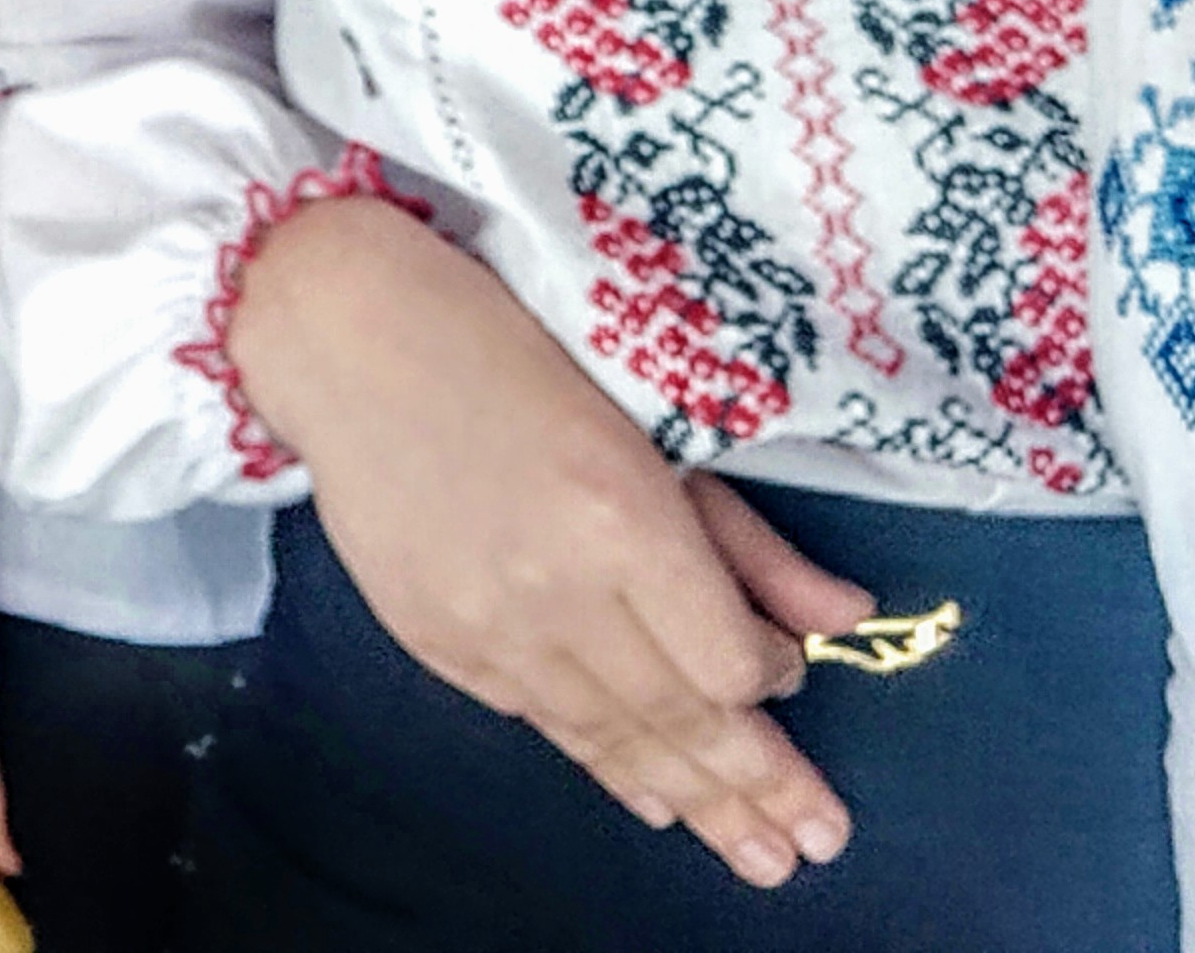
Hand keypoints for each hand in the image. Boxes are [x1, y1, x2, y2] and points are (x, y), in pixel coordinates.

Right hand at [223, 195, 871, 889]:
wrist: (350, 337)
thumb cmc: (511, 344)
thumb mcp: (651, 419)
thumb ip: (747, 535)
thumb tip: (844, 622)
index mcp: (621, 517)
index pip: (724, 660)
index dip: (769, 679)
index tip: (789, 670)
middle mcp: (558, 590)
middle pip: (679, 718)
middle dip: (757, 787)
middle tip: (815, 843)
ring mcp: (488, 626)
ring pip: (611, 737)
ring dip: (693, 801)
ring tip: (759, 857)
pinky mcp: (437, 641)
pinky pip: (542, 722)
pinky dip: (605, 765)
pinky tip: (653, 803)